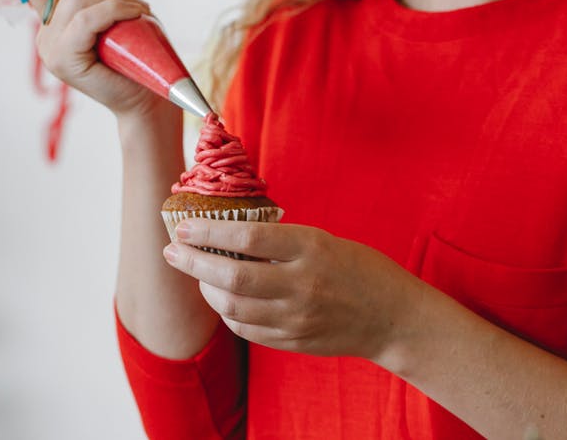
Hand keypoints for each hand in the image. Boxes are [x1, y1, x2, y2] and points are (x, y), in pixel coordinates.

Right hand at [17, 0, 169, 118]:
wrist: (147, 97)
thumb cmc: (138, 54)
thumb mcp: (113, 10)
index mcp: (52, 19)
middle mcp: (45, 32)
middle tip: (134, 10)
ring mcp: (50, 48)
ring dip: (116, 0)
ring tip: (137, 17)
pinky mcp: (63, 60)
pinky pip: (86, 19)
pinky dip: (115, 10)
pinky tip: (136, 15)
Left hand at [162, 218, 423, 358]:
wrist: (393, 317)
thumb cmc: (357, 268)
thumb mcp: (322, 240)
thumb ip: (278, 240)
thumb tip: (225, 233)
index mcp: (309, 248)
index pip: (246, 236)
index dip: (208, 231)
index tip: (184, 226)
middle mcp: (301, 284)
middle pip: (231, 275)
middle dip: (193, 262)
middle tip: (173, 251)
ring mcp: (296, 317)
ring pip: (232, 307)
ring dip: (206, 289)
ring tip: (197, 273)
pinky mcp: (293, 341)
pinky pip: (246, 329)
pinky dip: (226, 313)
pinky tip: (221, 298)